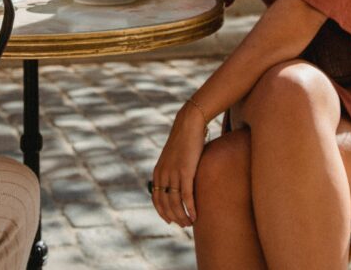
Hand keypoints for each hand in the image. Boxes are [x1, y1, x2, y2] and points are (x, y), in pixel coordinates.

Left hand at [151, 103, 205, 226]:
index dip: (162, 212)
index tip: (170, 220)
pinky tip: (195, 216)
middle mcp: (163, 174)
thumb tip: (177, 182)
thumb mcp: (173, 157)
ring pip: (175, 202)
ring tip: (190, 223)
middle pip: (165, 204)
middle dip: (174, 217)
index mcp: (158, 172)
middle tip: (183, 225)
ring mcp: (173, 173)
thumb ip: (172, 171)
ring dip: (182, 216)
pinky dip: (190, 208)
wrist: (188, 124)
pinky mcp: (186, 171)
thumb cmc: (184, 141)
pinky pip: (186, 195)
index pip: (156, 199)